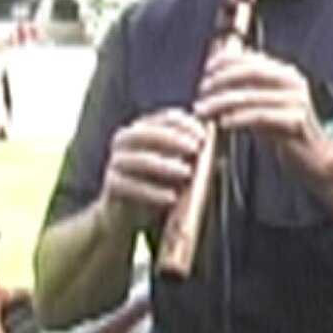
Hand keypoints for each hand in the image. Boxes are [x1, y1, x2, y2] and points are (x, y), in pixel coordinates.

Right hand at [101, 108, 205, 230]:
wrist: (131, 214)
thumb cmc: (161, 183)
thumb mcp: (182, 167)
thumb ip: (197, 158)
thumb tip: (221, 153)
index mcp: (145, 129)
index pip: (164, 118)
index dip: (184, 123)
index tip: (204, 133)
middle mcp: (126, 141)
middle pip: (144, 133)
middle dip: (171, 138)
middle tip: (195, 148)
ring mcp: (116, 162)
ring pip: (134, 159)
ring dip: (162, 164)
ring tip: (186, 172)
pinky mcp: (111, 185)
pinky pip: (128, 186)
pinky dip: (151, 191)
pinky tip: (171, 197)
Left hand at [195, 46, 321, 160]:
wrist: (313, 156)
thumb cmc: (284, 131)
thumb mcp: (264, 104)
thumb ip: (246, 89)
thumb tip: (216, 77)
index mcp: (287, 73)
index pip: (252, 58)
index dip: (226, 61)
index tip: (206, 70)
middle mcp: (294, 82)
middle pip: (251, 73)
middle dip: (221, 81)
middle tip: (201, 92)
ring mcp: (297, 100)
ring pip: (251, 96)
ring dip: (221, 103)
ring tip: (203, 110)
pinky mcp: (295, 120)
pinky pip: (259, 116)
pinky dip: (237, 118)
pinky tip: (223, 123)